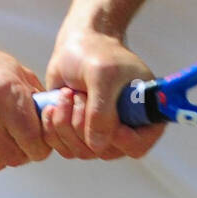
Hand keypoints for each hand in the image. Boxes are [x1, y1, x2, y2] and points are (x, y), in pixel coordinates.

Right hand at [0, 37, 49, 171]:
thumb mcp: (9, 68)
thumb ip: (33, 95)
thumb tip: (52, 118)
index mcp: (5, 93)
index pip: (35, 142)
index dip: (40, 145)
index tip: (37, 141)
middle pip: (16, 157)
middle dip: (21, 151)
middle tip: (17, 139)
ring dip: (0, 155)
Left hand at [43, 26, 164, 160]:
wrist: (75, 46)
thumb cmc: (97, 54)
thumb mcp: (102, 76)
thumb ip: (101, 111)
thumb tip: (97, 147)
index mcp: (142, 114)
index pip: (138, 145)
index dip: (123, 141)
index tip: (107, 122)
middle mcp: (123, 129)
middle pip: (104, 151)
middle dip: (85, 123)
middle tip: (80, 95)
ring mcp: (99, 134)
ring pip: (81, 151)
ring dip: (67, 123)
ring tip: (68, 94)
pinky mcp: (76, 134)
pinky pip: (63, 147)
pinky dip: (54, 127)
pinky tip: (54, 105)